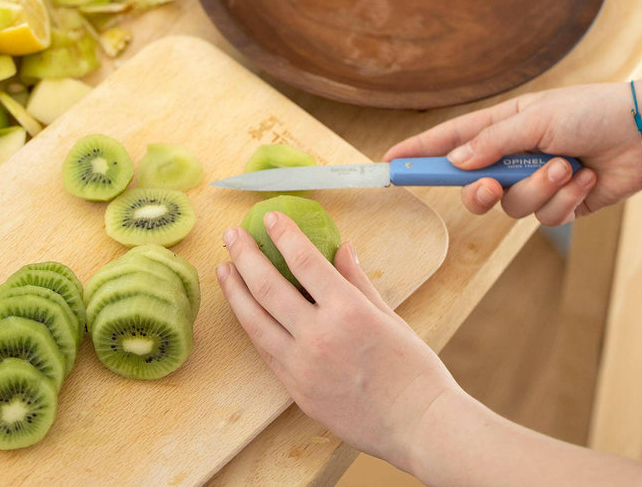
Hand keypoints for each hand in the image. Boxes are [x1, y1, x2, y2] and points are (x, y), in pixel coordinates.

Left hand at [216, 214, 460, 471]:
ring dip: (235, 291)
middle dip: (245, 256)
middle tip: (232, 235)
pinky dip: (251, 325)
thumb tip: (342, 250)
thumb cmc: (412, 369)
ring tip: (225, 269)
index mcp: (347, 310)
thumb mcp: (388, 315)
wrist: (417, 424)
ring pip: (255, 321)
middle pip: (268, 287)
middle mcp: (318, 336)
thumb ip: (358, 280)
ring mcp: (302, 366)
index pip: (304, 260)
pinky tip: (245, 310)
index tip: (270, 217)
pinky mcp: (296, 390)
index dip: (284, 234)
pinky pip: (265, 351)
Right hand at [384, 81, 641, 223]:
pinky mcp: (563, 204)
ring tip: (568, 166)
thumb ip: (493, 143)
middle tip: (489, 186)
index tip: (389, 164)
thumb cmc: (591, 111)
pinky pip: (548, 217)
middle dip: (481, 191)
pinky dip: (567, 200)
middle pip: (474, 187)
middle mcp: (514, 155)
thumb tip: (456, 162)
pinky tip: (588, 179)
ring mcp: (537, 181)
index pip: (450, 142)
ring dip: (541, 189)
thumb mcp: (536, 118)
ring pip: (514, 207)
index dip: (420, 153)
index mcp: (503, 126)